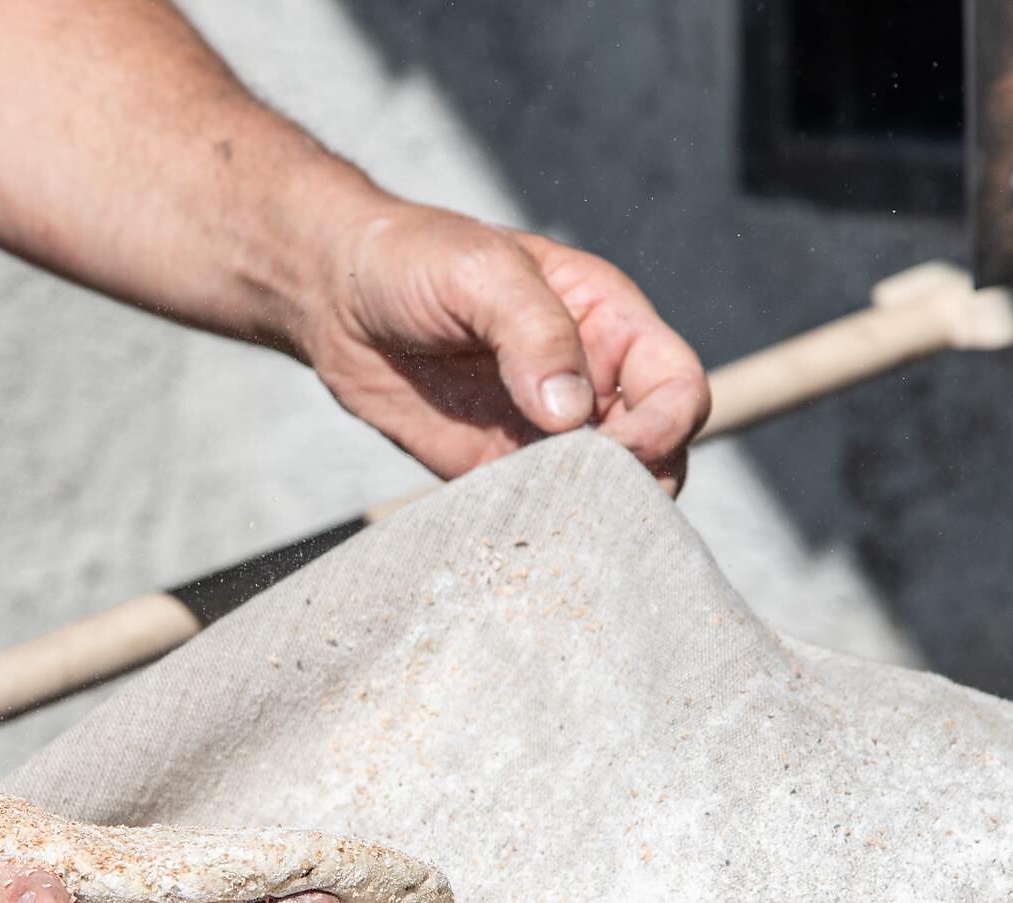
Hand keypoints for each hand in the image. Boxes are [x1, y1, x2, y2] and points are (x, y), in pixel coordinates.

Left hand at [302, 203, 710, 492]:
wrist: (335, 296)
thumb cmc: (413, 259)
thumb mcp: (481, 271)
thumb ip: (534, 331)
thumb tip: (572, 413)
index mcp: (609, 324)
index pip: (678, 385)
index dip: (665, 423)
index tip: (618, 446)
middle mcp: (591, 384)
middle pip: (659, 453)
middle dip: (638, 483)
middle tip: (583, 494)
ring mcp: (547, 435)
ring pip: (605, 494)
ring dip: (591, 516)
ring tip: (549, 519)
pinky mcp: (498, 472)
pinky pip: (539, 511)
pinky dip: (539, 529)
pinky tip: (513, 533)